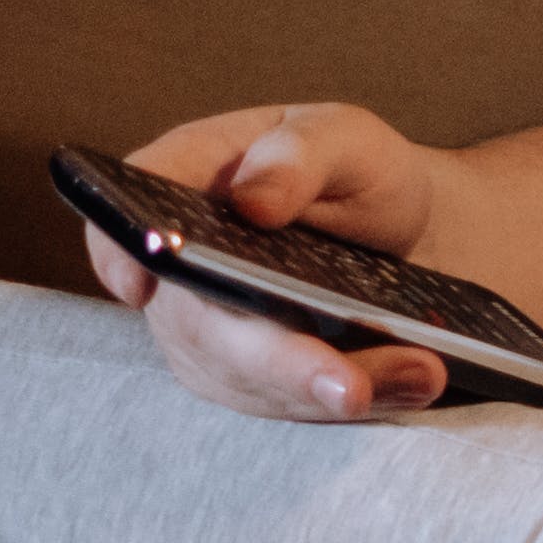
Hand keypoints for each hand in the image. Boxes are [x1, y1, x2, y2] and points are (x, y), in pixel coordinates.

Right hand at [88, 100, 458, 421]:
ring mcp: (205, 328)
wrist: (401, 231)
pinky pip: (283, 404)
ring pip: (244, 378)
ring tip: (423, 370)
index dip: (119, 250)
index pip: (123, 212)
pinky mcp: (245, 377)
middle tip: (351, 385)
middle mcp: (180, 262)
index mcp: (188, 179)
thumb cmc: (357, 171)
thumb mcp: (345, 138)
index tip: (141, 287)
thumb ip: (300, 156)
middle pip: (197, 322)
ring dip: (330, 387)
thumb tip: (253, 202)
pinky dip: (347, 399)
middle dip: (277, 361)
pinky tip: (412, 380)